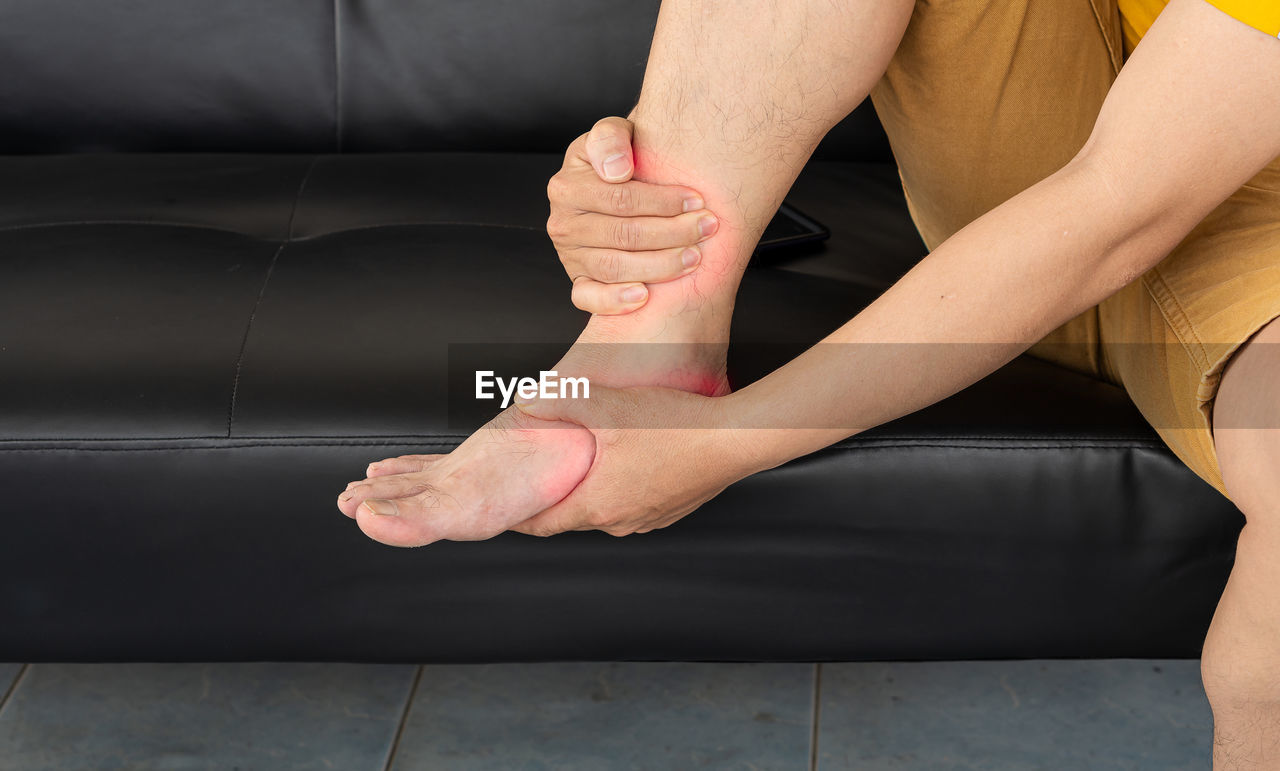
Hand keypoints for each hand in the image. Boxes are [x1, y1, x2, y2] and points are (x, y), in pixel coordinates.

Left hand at [507, 384, 758, 536]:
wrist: (733, 439)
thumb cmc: (675, 425)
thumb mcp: (607, 403)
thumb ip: (560, 400)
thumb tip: (525, 400)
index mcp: (599, 503)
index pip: (543, 523)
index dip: (518, 517)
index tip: (502, 511)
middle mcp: (622, 521)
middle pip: (572, 519)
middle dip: (551, 503)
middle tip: (534, 486)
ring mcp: (649, 519)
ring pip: (604, 513)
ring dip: (587, 497)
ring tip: (576, 474)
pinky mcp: (671, 510)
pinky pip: (632, 507)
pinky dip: (617, 493)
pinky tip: (620, 467)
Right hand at [546, 116, 719, 314]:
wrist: (616, 183)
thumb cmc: (623, 160)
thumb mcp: (615, 135)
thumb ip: (610, 137)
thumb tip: (616, 170)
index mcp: (567, 186)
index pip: (620, 199)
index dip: (662, 202)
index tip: (697, 200)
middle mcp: (564, 223)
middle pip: (623, 235)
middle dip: (671, 233)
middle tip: (706, 229)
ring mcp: (570, 255)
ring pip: (613, 267)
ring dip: (658, 266)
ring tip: (693, 258)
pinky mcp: (578, 280)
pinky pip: (588, 298)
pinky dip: (615, 300)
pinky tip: (644, 296)